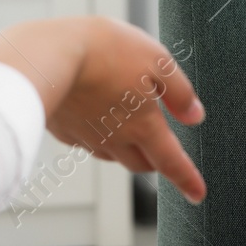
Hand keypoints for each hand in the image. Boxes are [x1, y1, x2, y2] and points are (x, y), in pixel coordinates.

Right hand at [0, 16, 207, 203]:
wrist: (47, 53)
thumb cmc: (105, 51)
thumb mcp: (158, 61)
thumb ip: (180, 92)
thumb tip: (195, 116)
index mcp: (144, 126)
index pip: (171, 162)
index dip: (187, 180)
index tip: (197, 195)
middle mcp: (115, 140)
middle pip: (141, 164)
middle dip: (155, 160)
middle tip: (161, 148)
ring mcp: (87, 138)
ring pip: (113, 155)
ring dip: (126, 149)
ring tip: (127, 126)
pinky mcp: (62, 130)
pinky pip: (85, 142)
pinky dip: (97, 135)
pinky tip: (94, 115)